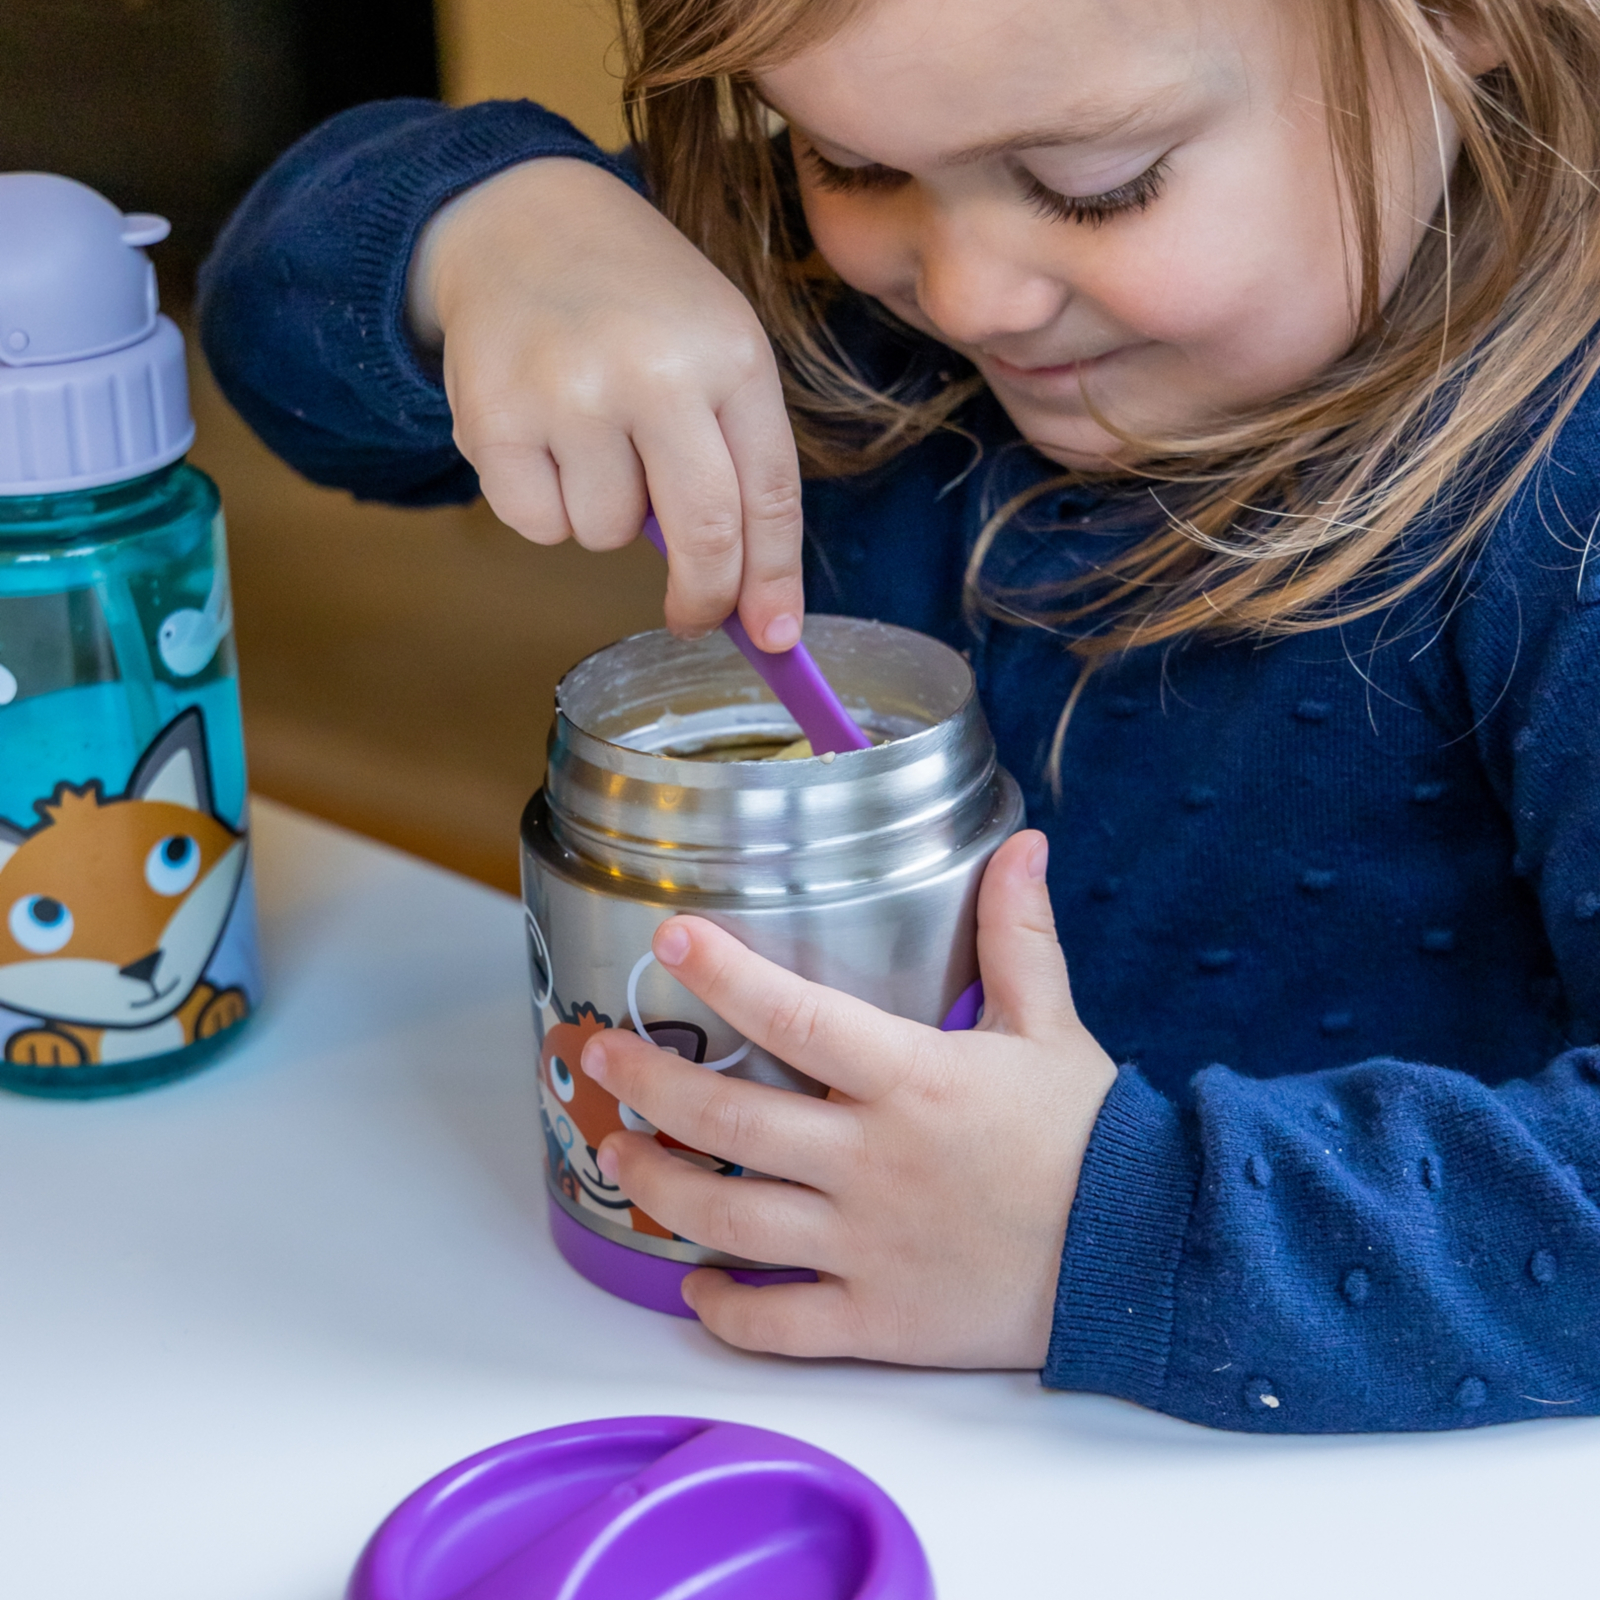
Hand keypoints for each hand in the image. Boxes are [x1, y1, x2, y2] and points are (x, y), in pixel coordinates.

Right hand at [410, 158, 803, 649]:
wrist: (520, 222)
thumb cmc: (637, 306)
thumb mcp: (712, 349)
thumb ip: (735, 458)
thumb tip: (746, 599)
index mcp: (730, 353)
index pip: (769, 494)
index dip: (773, 579)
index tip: (775, 636)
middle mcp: (654, 371)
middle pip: (703, 535)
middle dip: (703, 598)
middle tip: (692, 618)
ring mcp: (570, 393)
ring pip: (607, 535)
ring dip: (605, 517)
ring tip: (592, 441)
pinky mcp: (494, 416)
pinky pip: (537, 525)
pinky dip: (543, 507)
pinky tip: (543, 441)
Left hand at [579, 832, 1117, 1367]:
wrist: (1147, 1258)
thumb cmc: (1092, 1139)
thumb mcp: (1051, 1027)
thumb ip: (1019, 936)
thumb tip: (1021, 845)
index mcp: (913, 1081)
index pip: (796, 1017)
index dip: (724, 974)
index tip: (669, 941)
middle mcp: (875, 1162)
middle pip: (731, 1122)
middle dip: (652, 1085)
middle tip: (604, 1056)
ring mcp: (869, 1246)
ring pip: (732, 1219)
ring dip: (659, 1187)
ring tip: (618, 1155)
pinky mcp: (879, 1319)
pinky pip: (781, 1325)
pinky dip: (728, 1311)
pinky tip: (696, 1288)